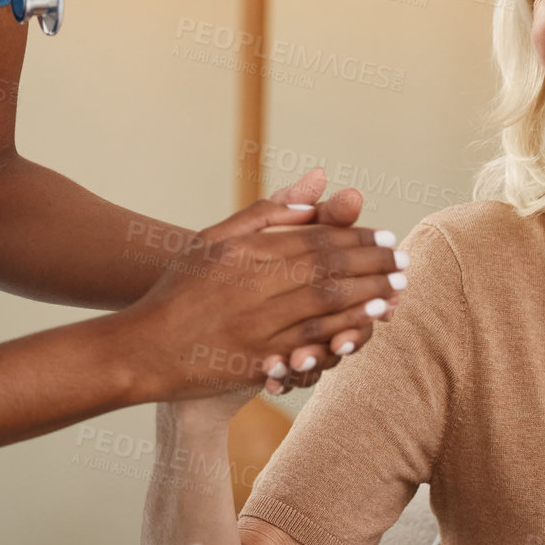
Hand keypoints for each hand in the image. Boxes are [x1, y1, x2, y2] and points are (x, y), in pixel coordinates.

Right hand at [121, 178, 400, 408]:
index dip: (356, 237)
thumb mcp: (213, 240)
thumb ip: (266, 213)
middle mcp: (251, 285)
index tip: (384, 237)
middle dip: (373, 266)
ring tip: (396, 292)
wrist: (140, 350)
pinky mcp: (256, 362)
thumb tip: (319, 183)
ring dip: (368, 298)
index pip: (314, 238)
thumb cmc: (179, 289)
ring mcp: (254, 325)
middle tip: (403, 264)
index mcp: (243, 251)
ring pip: (325, 306)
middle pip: (328, 269)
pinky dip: (343, 333)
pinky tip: (366, 328)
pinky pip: (310, 346)